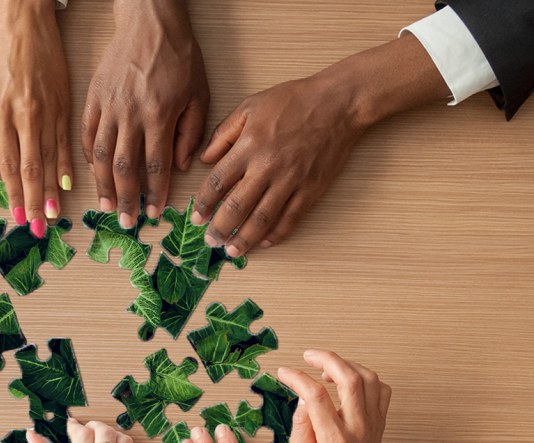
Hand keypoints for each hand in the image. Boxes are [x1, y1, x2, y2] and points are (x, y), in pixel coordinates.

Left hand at [0, 0, 71, 236]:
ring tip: (54, 215)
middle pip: (30, 169)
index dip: (12, 194)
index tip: (14, 218)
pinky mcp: (63, 105)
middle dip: (32, 202)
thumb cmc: (0, 54)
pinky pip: (65, 141)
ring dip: (50, 191)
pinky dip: (66, 164)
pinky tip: (68, 184)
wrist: (27, 23)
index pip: (8, 164)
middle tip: (34, 228)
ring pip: (49, 159)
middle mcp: (26, 117)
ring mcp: (48, 112)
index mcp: (2, 113)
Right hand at [83, 0, 208, 225]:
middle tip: (126, 222)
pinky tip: (92, 174)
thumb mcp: (198, 94)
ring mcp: (108, 105)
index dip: (154, 194)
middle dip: (126, 199)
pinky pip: (86, 132)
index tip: (153, 212)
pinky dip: (87, 157)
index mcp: (160, 115)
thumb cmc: (180, 57)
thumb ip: (190, 133)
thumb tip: (179, 167)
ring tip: (106, 207)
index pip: (155, 166)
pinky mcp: (93, 96)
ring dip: (103, 185)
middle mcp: (131, 114)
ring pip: (100, 155)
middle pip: (125, 168)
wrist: (150, 21)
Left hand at [192, 34, 449, 255]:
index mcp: (248, 146)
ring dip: (245, 239)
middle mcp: (267, 167)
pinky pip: (290, 218)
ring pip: (262, 219)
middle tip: (211, 241)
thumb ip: (225, 133)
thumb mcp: (251, 106)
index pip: (218, 182)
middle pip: (237, 207)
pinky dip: (276, 234)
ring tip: (233, 251)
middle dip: (220, 229)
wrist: (338, 104)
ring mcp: (290, 181)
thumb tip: (206, 158)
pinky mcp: (310, 189)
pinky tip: (264, 243)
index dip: (204, 203)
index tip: (195, 217)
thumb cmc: (294, 100)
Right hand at [277, 350, 391, 442]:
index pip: (316, 395)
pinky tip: (349, 381)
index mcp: (335, 439)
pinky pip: (382, 389)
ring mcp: (373, 423)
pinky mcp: (380, 422)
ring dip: (347, 365)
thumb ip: (299, 427)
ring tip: (327, 369)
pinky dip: (366, 378)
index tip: (284, 373)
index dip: (297, 378)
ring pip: (369, 379)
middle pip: (350, 378)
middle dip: (327, 359)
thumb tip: (303, 398)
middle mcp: (358, 428)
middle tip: (309, 356)